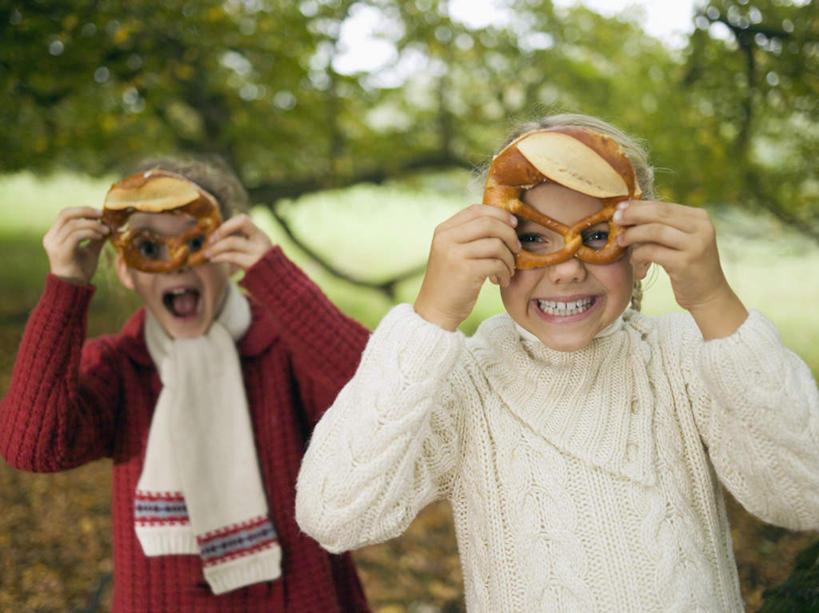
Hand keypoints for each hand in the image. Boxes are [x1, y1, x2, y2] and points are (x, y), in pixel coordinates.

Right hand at [42, 207, 109, 283]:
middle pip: (66, 214)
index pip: (66, 214)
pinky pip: (76, 235)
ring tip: (106, 231)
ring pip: (73, 225)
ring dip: (93, 225)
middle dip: (86, 211)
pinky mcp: (61, 252)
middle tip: (103, 215)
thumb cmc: (80, 270)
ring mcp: (54, 245)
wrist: (73, 289)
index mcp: (54, 235)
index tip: (100, 213)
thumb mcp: (90, 250)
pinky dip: (90, 233)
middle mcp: (51, 238)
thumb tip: (108, 224)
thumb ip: (96, 236)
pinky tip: (100, 237)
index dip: (83, 210)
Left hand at [204, 213, 272, 270]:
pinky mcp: (252, 263)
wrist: (273, 282)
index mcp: (260, 234)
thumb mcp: (253, 250)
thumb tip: (215, 235)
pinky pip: (231, 256)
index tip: (217, 233)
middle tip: (210, 240)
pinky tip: (213, 259)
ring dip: (216, 246)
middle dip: (222, 230)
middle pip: (240, 224)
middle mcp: (261, 240)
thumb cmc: (257, 265)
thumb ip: (240, 241)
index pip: (243, 219)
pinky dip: (219, 257)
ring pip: (232, 241)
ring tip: (207, 253)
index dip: (228, 224)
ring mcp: (258, 251)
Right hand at [414, 204, 519, 330]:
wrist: (435, 310)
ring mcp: (454, 254)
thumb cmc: (450, 281)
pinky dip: (505, 272)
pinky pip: (496, 263)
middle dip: (510, 235)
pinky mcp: (465, 271)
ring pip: (496, 244)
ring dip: (509, 258)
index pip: (476, 210)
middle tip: (516, 249)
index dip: (499, 214)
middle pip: (489, 223)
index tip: (513, 224)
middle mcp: (446, 239)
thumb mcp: (453, 252)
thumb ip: (469, 235)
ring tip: (508, 270)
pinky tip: (501, 280)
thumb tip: (504, 220)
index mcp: (444, 230)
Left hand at [614, 199, 747, 338]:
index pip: (664, 206)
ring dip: (632, 235)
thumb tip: (628, 210)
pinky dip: (638, 255)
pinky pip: (652, 252)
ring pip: (654, 231)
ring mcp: (695, 245)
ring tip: (620, 241)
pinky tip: (634, 261)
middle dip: (633, 215)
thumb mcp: (680, 241)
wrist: (708, 295)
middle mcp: (701, 228)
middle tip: (615, 219)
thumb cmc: (688, 266)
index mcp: (699, 217)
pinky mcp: (685, 263)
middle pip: (658, 214)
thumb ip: (663, 226)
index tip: (620, 207)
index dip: (639, 206)